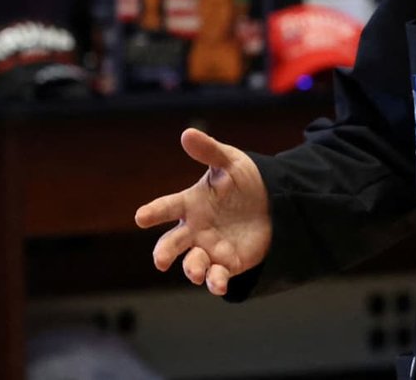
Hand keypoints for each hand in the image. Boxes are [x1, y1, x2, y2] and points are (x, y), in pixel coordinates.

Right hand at [134, 128, 271, 295]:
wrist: (274, 202)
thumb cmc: (244, 181)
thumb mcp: (230, 162)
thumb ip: (209, 151)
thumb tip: (187, 133)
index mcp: (191, 204)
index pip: (166, 207)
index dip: (153, 212)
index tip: (141, 216)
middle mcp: (194, 229)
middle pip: (171, 243)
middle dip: (164, 252)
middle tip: (160, 260)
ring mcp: (209, 248)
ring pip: (192, 264)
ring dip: (192, 269)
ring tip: (196, 271)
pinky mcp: (228, 263)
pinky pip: (217, 276)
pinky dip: (215, 281)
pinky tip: (217, 283)